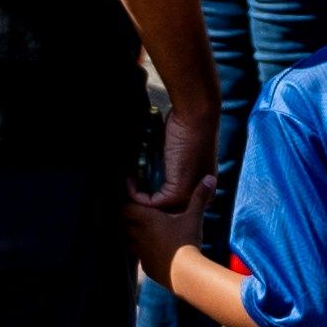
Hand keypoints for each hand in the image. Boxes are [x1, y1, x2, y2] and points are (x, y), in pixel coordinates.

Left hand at [115, 181, 196, 280]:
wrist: (185, 272)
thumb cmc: (187, 241)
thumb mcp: (194, 217)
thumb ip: (199, 197)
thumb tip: (209, 178)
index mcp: (147, 219)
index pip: (127, 208)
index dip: (129, 204)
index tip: (136, 202)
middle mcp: (139, 235)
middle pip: (125, 224)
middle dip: (131, 220)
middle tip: (142, 215)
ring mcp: (141, 252)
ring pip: (130, 242)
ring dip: (135, 237)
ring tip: (147, 233)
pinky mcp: (146, 266)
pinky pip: (140, 257)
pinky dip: (145, 253)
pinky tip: (156, 252)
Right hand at [132, 98, 215, 225]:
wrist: (196, 117)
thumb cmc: (188, 127)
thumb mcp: (176, 151)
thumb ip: (168, 166)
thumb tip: (148, 170)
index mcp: (201, 186)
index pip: (174, 201)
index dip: (152, 193)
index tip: (136, 183)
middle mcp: (198, 194)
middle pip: (165, 208)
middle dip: (143, 199)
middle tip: (127, 187)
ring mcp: (189, 195)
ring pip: (156, 208)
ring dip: (137, 198)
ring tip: (125, 185)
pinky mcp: (178, 192)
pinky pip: (150, 202)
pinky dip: (135, 193)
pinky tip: (128, 179)